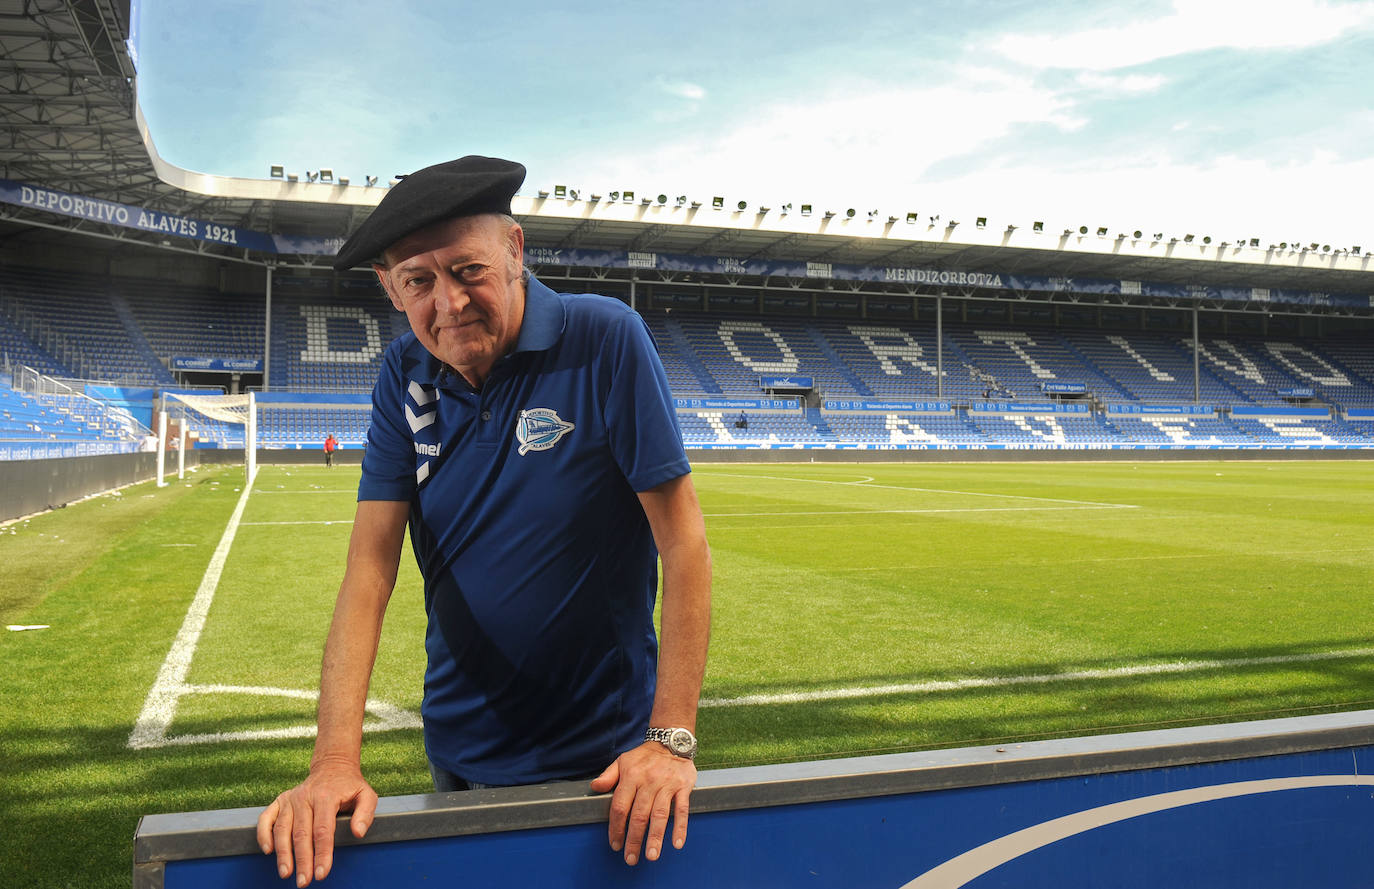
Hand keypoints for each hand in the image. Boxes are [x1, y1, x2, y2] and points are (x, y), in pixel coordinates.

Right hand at [255, 760, 377, 885]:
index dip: (322, 853)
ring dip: (283, 853)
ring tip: (286, 873)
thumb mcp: (366, 794)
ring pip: (282, 829)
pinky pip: (266, 818)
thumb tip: (358, 833)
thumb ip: (365, 813)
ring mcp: (290, 799)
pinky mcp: (280, 800)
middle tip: (303, 881)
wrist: (332, 767)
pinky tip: (267, 851)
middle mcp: (305, 797)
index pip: (323, 830)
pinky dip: (263, 834)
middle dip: (302, 860)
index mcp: (326, 796)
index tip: (321, 873)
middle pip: (301, 833)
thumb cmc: (350, 786)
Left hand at [590, 741, 695, 865]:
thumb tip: (594, 787)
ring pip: (660, 814)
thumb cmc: (644, 757)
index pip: (620, 806)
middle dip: (634, 839)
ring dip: (655, 837)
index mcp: (631, 776)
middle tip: (631, 859)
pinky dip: (680, 827)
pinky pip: (682, 809)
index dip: (616, 827)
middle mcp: (649, 781)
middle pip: (639, 815)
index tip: (615, 844)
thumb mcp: (623, 761)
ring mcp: (667, 785)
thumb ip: (608, 776)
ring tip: (651, 856)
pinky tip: (676, 843)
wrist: (671, 741)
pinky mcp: (683, 787)